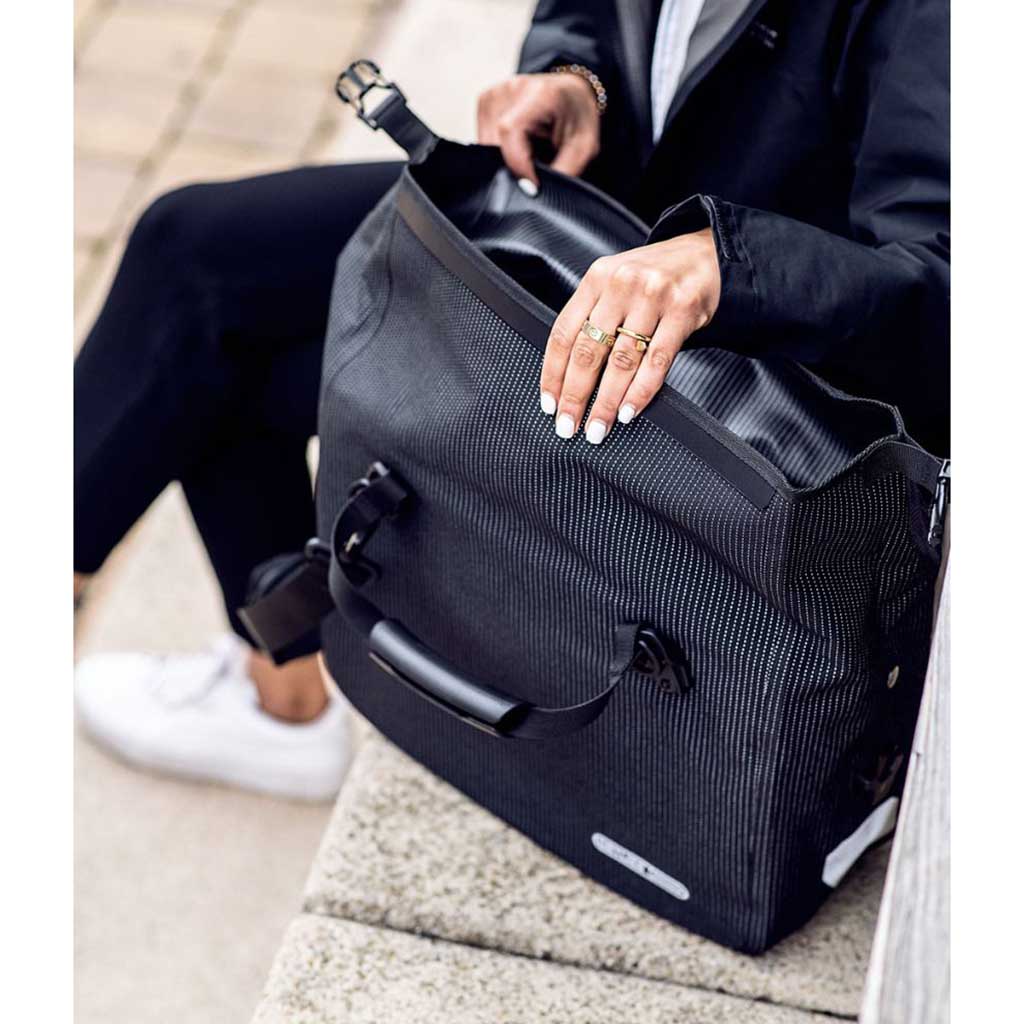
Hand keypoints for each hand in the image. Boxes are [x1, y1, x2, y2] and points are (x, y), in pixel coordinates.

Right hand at [477, 73, 599, 188]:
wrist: (571, 93)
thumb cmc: (578, 117)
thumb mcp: (583, 148)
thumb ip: (563, 171)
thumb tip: (535, 194)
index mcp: (540, 94)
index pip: (509, 131)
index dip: (517, 165)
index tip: (531, 185)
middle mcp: (511, 88)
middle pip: (494, 143)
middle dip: (512, 165)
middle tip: (536, 166)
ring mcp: (494, 94)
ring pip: (485, 146)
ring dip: (505, 159)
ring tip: (530, 152)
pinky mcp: (484, 102)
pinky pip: (482, 141)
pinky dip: (499, 151)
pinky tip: (518, 145)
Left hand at [539, 229, 721, 442]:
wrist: (703, 253)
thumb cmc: (653, 276)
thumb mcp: (614, 283)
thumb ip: (592, 316)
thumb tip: (568, 375)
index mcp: (596, 279)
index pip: (563, 334)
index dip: (552, 374)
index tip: (549, 404)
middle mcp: (620, 285)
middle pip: (589, 351)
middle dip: (575, 396)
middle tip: (567, 426)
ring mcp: (652, 297)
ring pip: (621, 361)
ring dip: (606, 402)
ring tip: (597, 428)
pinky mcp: (682, 312)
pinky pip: (657, 361)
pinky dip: (640, 392)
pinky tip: (628, 411)